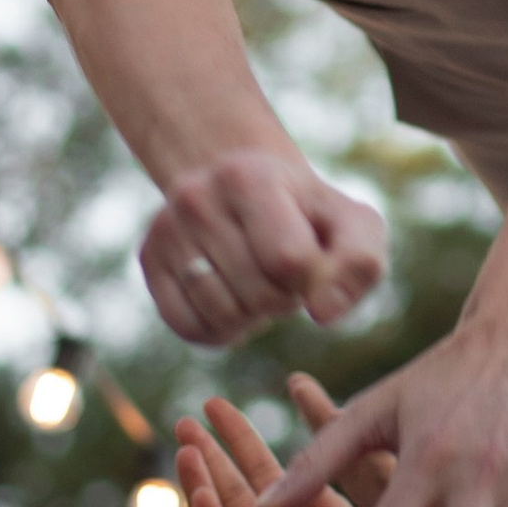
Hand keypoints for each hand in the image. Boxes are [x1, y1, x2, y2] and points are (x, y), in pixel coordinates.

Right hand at [140, 152, 390, 343]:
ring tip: (260, 281)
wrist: (250, 191)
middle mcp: (196, 195)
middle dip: (285, 297)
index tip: (312, 257)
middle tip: (285, 272)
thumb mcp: (352, 225)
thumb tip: (324, 314)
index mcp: (249, 176)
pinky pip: (189, 328)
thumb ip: (359, 264)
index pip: (291, 262)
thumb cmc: (311, 216)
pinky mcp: (149, 259)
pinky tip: (234, 299)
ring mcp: (166, 227)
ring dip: (254, 316)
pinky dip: (221, 330)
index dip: (312, 278)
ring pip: (223, 316)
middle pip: (259, 294)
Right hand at [176, 396, 366, 506]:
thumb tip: (389, 431)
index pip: (299, 467)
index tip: (292, 381)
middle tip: (201, 408)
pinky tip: (198, 492)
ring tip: (187, 440)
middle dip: (224, 446)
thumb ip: (377, 490)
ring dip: (203, 477)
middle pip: (247, 485)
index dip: (298, 430)